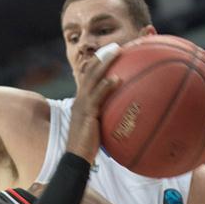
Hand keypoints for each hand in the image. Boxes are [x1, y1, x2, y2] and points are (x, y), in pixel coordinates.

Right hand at [66, 45, 121, 162]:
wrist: (77, 158)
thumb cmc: (89, 145)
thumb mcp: (99, 127)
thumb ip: (109, 116)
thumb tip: (127, 113)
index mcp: (83, 100)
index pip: (90, 77)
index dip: (100, 63)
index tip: (113, 52)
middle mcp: (80, 99)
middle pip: (90, 72)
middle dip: (103, 57)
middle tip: (117, 45)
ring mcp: (82, 105)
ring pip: (92, 79)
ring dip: (105, 63)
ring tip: (117, 52)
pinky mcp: (85, 114)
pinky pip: (96, 97)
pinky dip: (106, 87)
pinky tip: (116, 79)